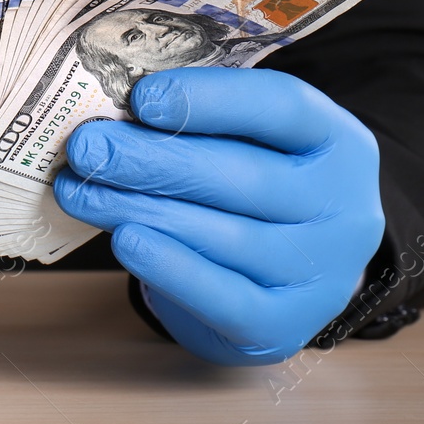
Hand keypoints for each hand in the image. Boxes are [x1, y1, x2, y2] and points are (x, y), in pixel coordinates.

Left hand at [52, 67, 383, 364]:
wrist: (288, 275)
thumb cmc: (255, 184)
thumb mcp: (251, 140)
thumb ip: (202, 120)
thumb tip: (116, 110)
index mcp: (339, 141)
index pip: (282, 108)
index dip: (209, 100)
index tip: (140, 97)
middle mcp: (344, 209)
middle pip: (246, 177)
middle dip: (155, 159)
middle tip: (88, 145)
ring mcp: (322, 274)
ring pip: (226, 237)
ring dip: (142, 209)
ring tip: (79, 190)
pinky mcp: (285, 327)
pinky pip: (224, 298)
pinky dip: (171, 269)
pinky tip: (124, 241)